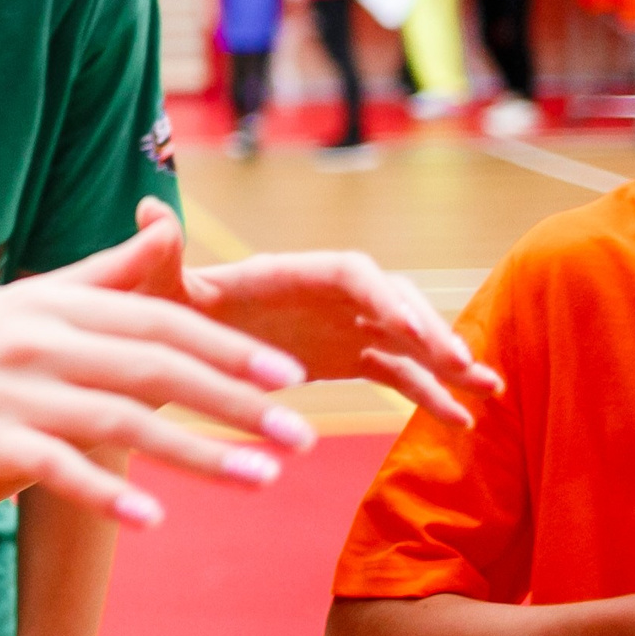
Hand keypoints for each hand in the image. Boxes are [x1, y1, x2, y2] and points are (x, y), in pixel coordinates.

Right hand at [0, 276, 314, 527]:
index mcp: (54, 302)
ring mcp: (11, 392)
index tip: (291, 374)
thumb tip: (167, 232)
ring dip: (198, 454)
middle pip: (155, 367)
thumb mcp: (23, 302)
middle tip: (302, 432)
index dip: (230, 347)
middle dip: (237, 400)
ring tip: (262, 480)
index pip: (160, 320)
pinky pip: (58, 471)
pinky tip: (154, 523)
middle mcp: (39, 340)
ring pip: (121, 422)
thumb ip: (100, 275)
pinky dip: (106, 495)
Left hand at [68, 203, 501, 428]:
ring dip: (448, 362)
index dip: (383, 296)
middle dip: (430, 330)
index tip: (408, 327)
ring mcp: (344, 327)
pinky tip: (463, 425)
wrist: (175, 344)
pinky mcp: (349, 358)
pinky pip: (399, 376)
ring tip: (488, 391)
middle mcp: (328, 295)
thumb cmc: (164, 310)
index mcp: (292, 272)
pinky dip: (430, 397)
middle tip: (462, 365)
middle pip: (394, 303)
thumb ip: (161, 255)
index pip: (353, 273)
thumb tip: (146, 210)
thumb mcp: (158, 287)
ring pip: (409, 340)